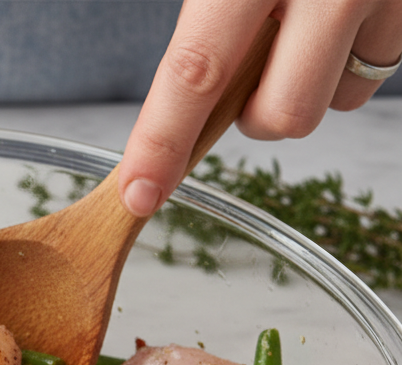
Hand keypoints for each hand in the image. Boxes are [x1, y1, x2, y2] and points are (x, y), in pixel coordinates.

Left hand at [119, 0, 401, 217]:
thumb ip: (205, 6)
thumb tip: (183, 82)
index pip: (196, 73)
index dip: (161, 143)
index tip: (139, 193)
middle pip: (283, 115)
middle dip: (253, 115)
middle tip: (243, 70)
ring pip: (336, 98)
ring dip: (305, 84)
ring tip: (297, 24)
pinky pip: (378, 64)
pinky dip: (348, 55)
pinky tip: (335, 13)